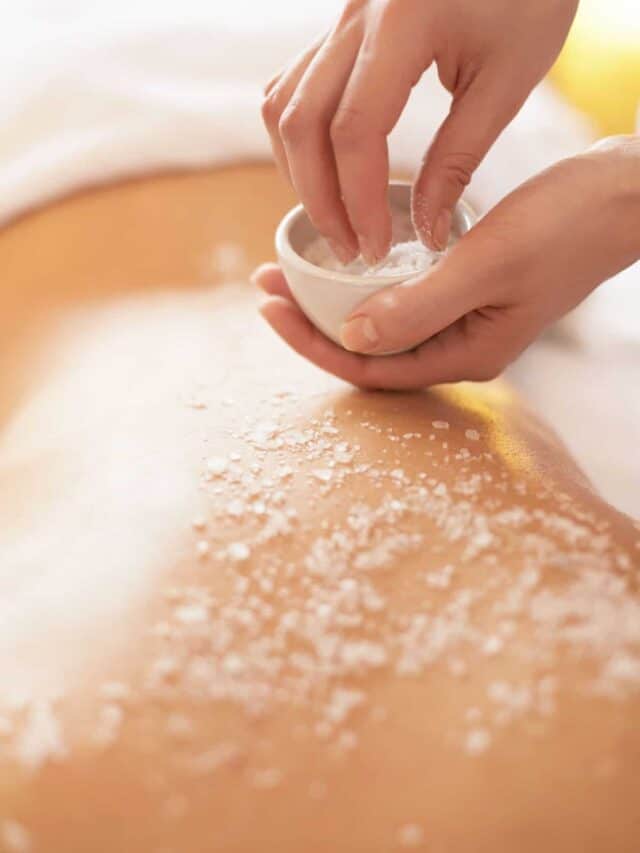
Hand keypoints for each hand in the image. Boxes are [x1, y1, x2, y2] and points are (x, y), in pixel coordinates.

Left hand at [254, 138, 639, 389]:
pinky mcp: (468, 294)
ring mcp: (464, 323)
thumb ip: (419, 307)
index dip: (313, 343)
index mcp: (465, 355)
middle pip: (369, 352)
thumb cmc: (566, 228)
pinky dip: (366, 286)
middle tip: (264, 287)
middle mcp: (460, 348)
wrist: (620, 199)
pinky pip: (403, 301)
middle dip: (312, 325)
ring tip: (287, 276)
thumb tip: (350, 338)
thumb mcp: (487, 265)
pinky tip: (341, 265)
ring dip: (333, 304)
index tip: (270, 308)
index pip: (370, 368)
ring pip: (382, 326)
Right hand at [261, 0, 577, 262]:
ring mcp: (340, 17)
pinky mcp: (341, 24)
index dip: (358, 201)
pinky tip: (324, 169)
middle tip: (350, 248)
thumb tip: (424, 228)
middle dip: (319, 199)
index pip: (354, 132)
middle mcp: (355, 15)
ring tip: (334, 217)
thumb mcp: (506, 81)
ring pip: (282, 105)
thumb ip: (457, 158)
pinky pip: (292, 84)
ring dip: (298, 170)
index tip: (376, 247)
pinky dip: (298, 136)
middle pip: (300, 124)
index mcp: (401, 23)